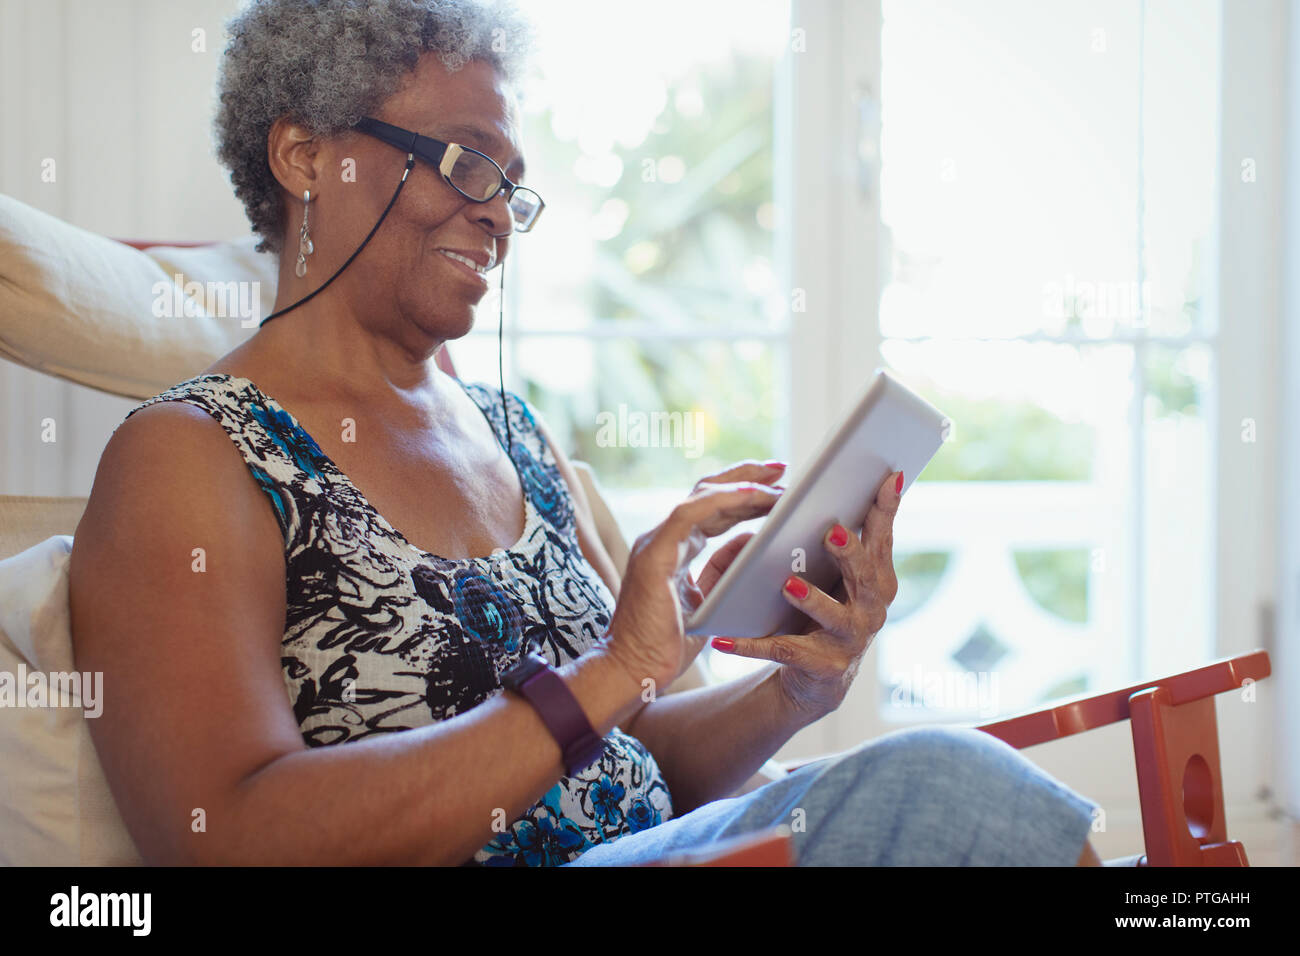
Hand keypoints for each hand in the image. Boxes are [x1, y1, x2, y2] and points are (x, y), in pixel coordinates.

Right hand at [675, 460, 785, 674]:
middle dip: (746, 478)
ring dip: (742, 485)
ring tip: (776, 479)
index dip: (742, 494)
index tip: (776, 485)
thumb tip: (754, 542)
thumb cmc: (665, 646)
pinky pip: (690, 513)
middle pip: (707, 493)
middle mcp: (662, 539)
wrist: (633, 671)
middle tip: (781, 468)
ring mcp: (655, 542)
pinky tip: (752, 495)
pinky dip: (722, 500)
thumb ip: (724, 571)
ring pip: (701, 496)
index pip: (710, 509)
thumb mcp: (708, 602)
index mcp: (674, 549)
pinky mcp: (654, 553)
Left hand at [710, 469, 903, 720]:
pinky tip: (724, 638)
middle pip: (866, 577)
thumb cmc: (824, 610)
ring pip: (833, 616)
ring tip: (788, 585)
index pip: (882, 538)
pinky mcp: (823, 667)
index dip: (886, 510)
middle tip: (831, 532)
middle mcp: (872, 609)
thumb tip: (819, 488)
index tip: (889, 477)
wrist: (816, 678)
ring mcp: (850, 640)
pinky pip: (784, 651)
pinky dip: (752, 645)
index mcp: (876, 579)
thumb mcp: (836, 575)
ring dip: (812, 599)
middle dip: (850, 554)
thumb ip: (838, 538)